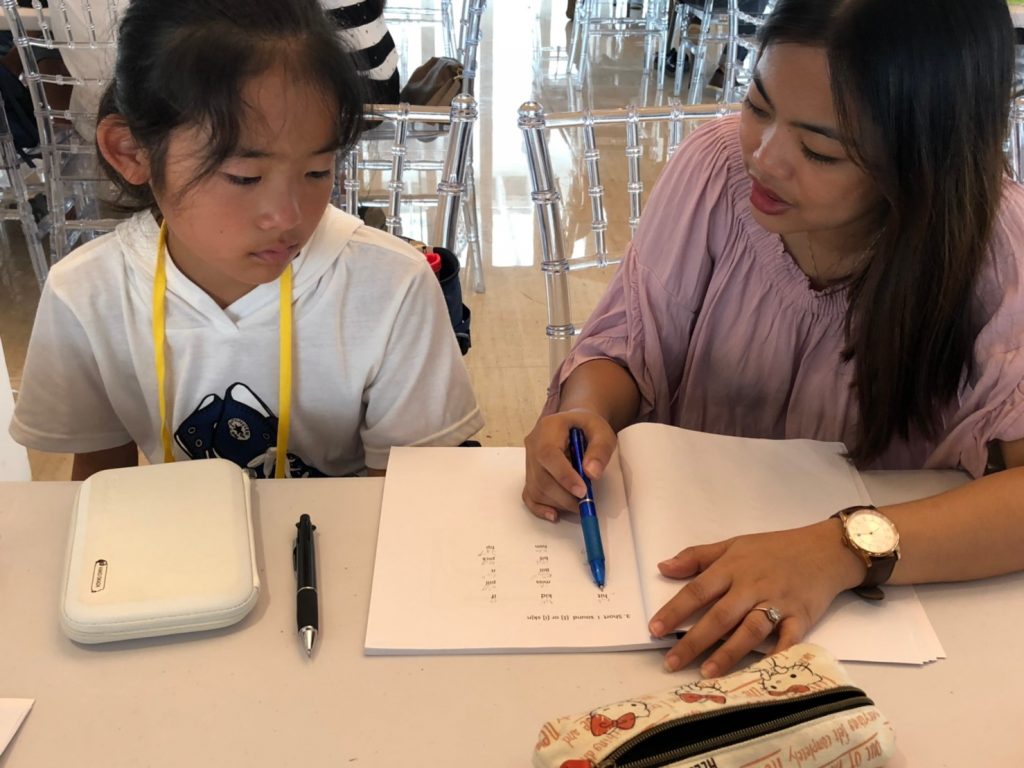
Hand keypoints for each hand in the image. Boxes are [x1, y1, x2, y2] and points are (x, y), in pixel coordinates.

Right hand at [522, 409, 617, 520]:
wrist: (574, 425)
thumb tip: (591, 473)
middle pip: (541, 477)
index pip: (548, 455)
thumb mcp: (601, 431)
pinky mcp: (530, 476)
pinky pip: (529, 495)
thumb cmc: (588, 427)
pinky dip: (540, 508)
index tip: (582, 492)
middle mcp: (533, 445)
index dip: (563, 476)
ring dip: (558, 503)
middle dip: (564, 496)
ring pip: (536, 489)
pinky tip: (554, 515)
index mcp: (548, 428)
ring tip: (578, 503)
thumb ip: (600, 449)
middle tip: (586, 503)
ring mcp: (528, 462)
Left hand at [647, 520, 865, 676]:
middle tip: (671, 662)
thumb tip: (663, 567)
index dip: (675, 611)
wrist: (824, 550)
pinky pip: (788, 641)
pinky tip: (761, 672)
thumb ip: (697, 556)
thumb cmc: (774, 548)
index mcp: (732, 568)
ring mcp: (778, 603)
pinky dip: (776, 656)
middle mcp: (752, 586)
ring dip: (728, 653)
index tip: (654, 630)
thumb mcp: (733, 544)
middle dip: (693, 641)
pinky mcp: (802, 618)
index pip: (697, 591)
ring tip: (707, 673)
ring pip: (749, 630)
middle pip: (719, 616)